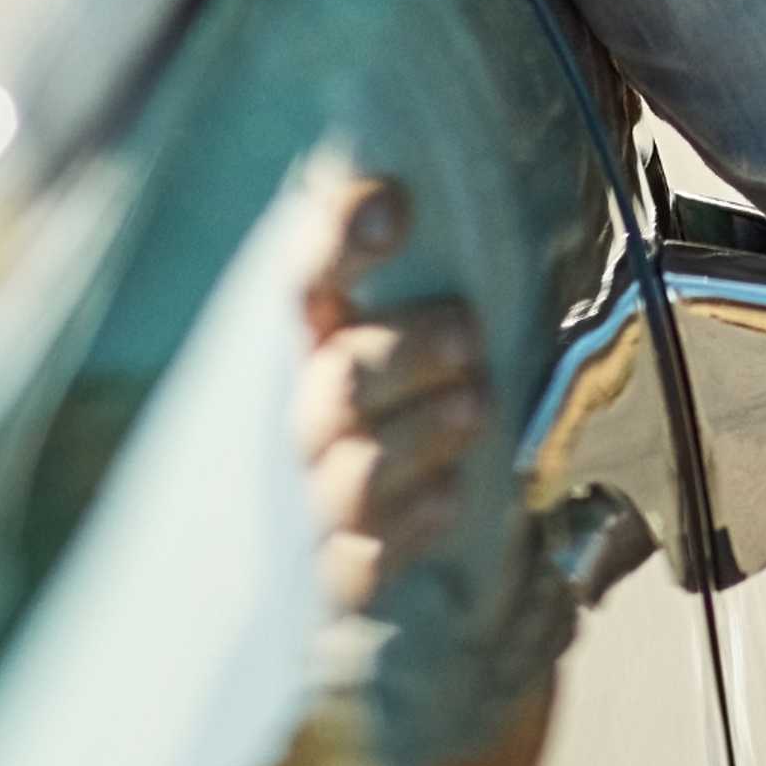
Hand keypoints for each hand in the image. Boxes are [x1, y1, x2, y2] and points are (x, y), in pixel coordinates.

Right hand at [295, 171, 487, 611]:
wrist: (317, 564)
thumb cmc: (380, 420)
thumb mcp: (391, 337)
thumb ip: (388, 276)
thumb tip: (414, 184)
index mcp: (300, 347)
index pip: (305, 278)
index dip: (338, 238)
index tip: (393, 209)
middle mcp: (292, 424)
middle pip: (341, 381)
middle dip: (410, 354)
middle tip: (466, 335)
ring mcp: (303, 507)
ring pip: (356, 473)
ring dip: (422, 435)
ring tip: (473, 406)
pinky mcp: (328, 581)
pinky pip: (360, 564)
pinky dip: (408, 528)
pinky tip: (448, 499)